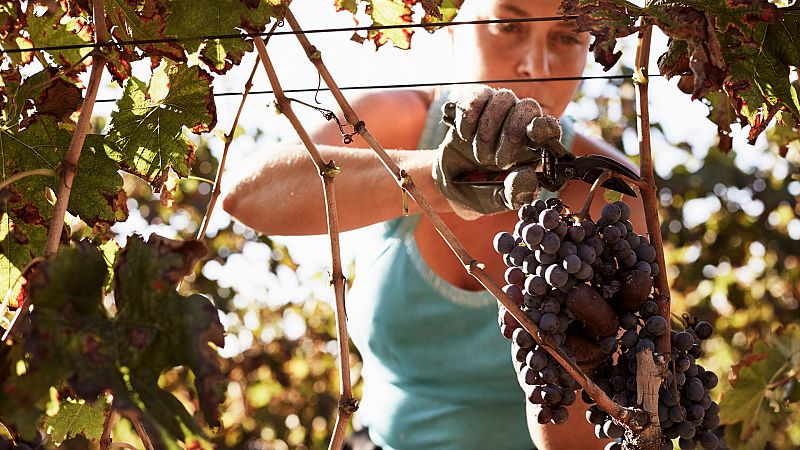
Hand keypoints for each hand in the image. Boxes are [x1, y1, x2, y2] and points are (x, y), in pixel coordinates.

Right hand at [432, 86, 562, 216]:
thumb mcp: (499, 200)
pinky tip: (464, 134)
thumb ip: (516, 193)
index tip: (534, 132)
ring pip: (503, 98)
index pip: (549, 127)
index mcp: (534, 147)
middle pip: (528, 107)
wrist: (450, 185)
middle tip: (499, 162)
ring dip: (488, 129)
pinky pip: (478, 96)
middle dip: (512, 132)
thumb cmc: (482, 191)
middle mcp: (519, 125)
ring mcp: (498, 113)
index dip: (545, 126)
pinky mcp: (475, 107)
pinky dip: (470, 114)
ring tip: (479, 156)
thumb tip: (527, 175)